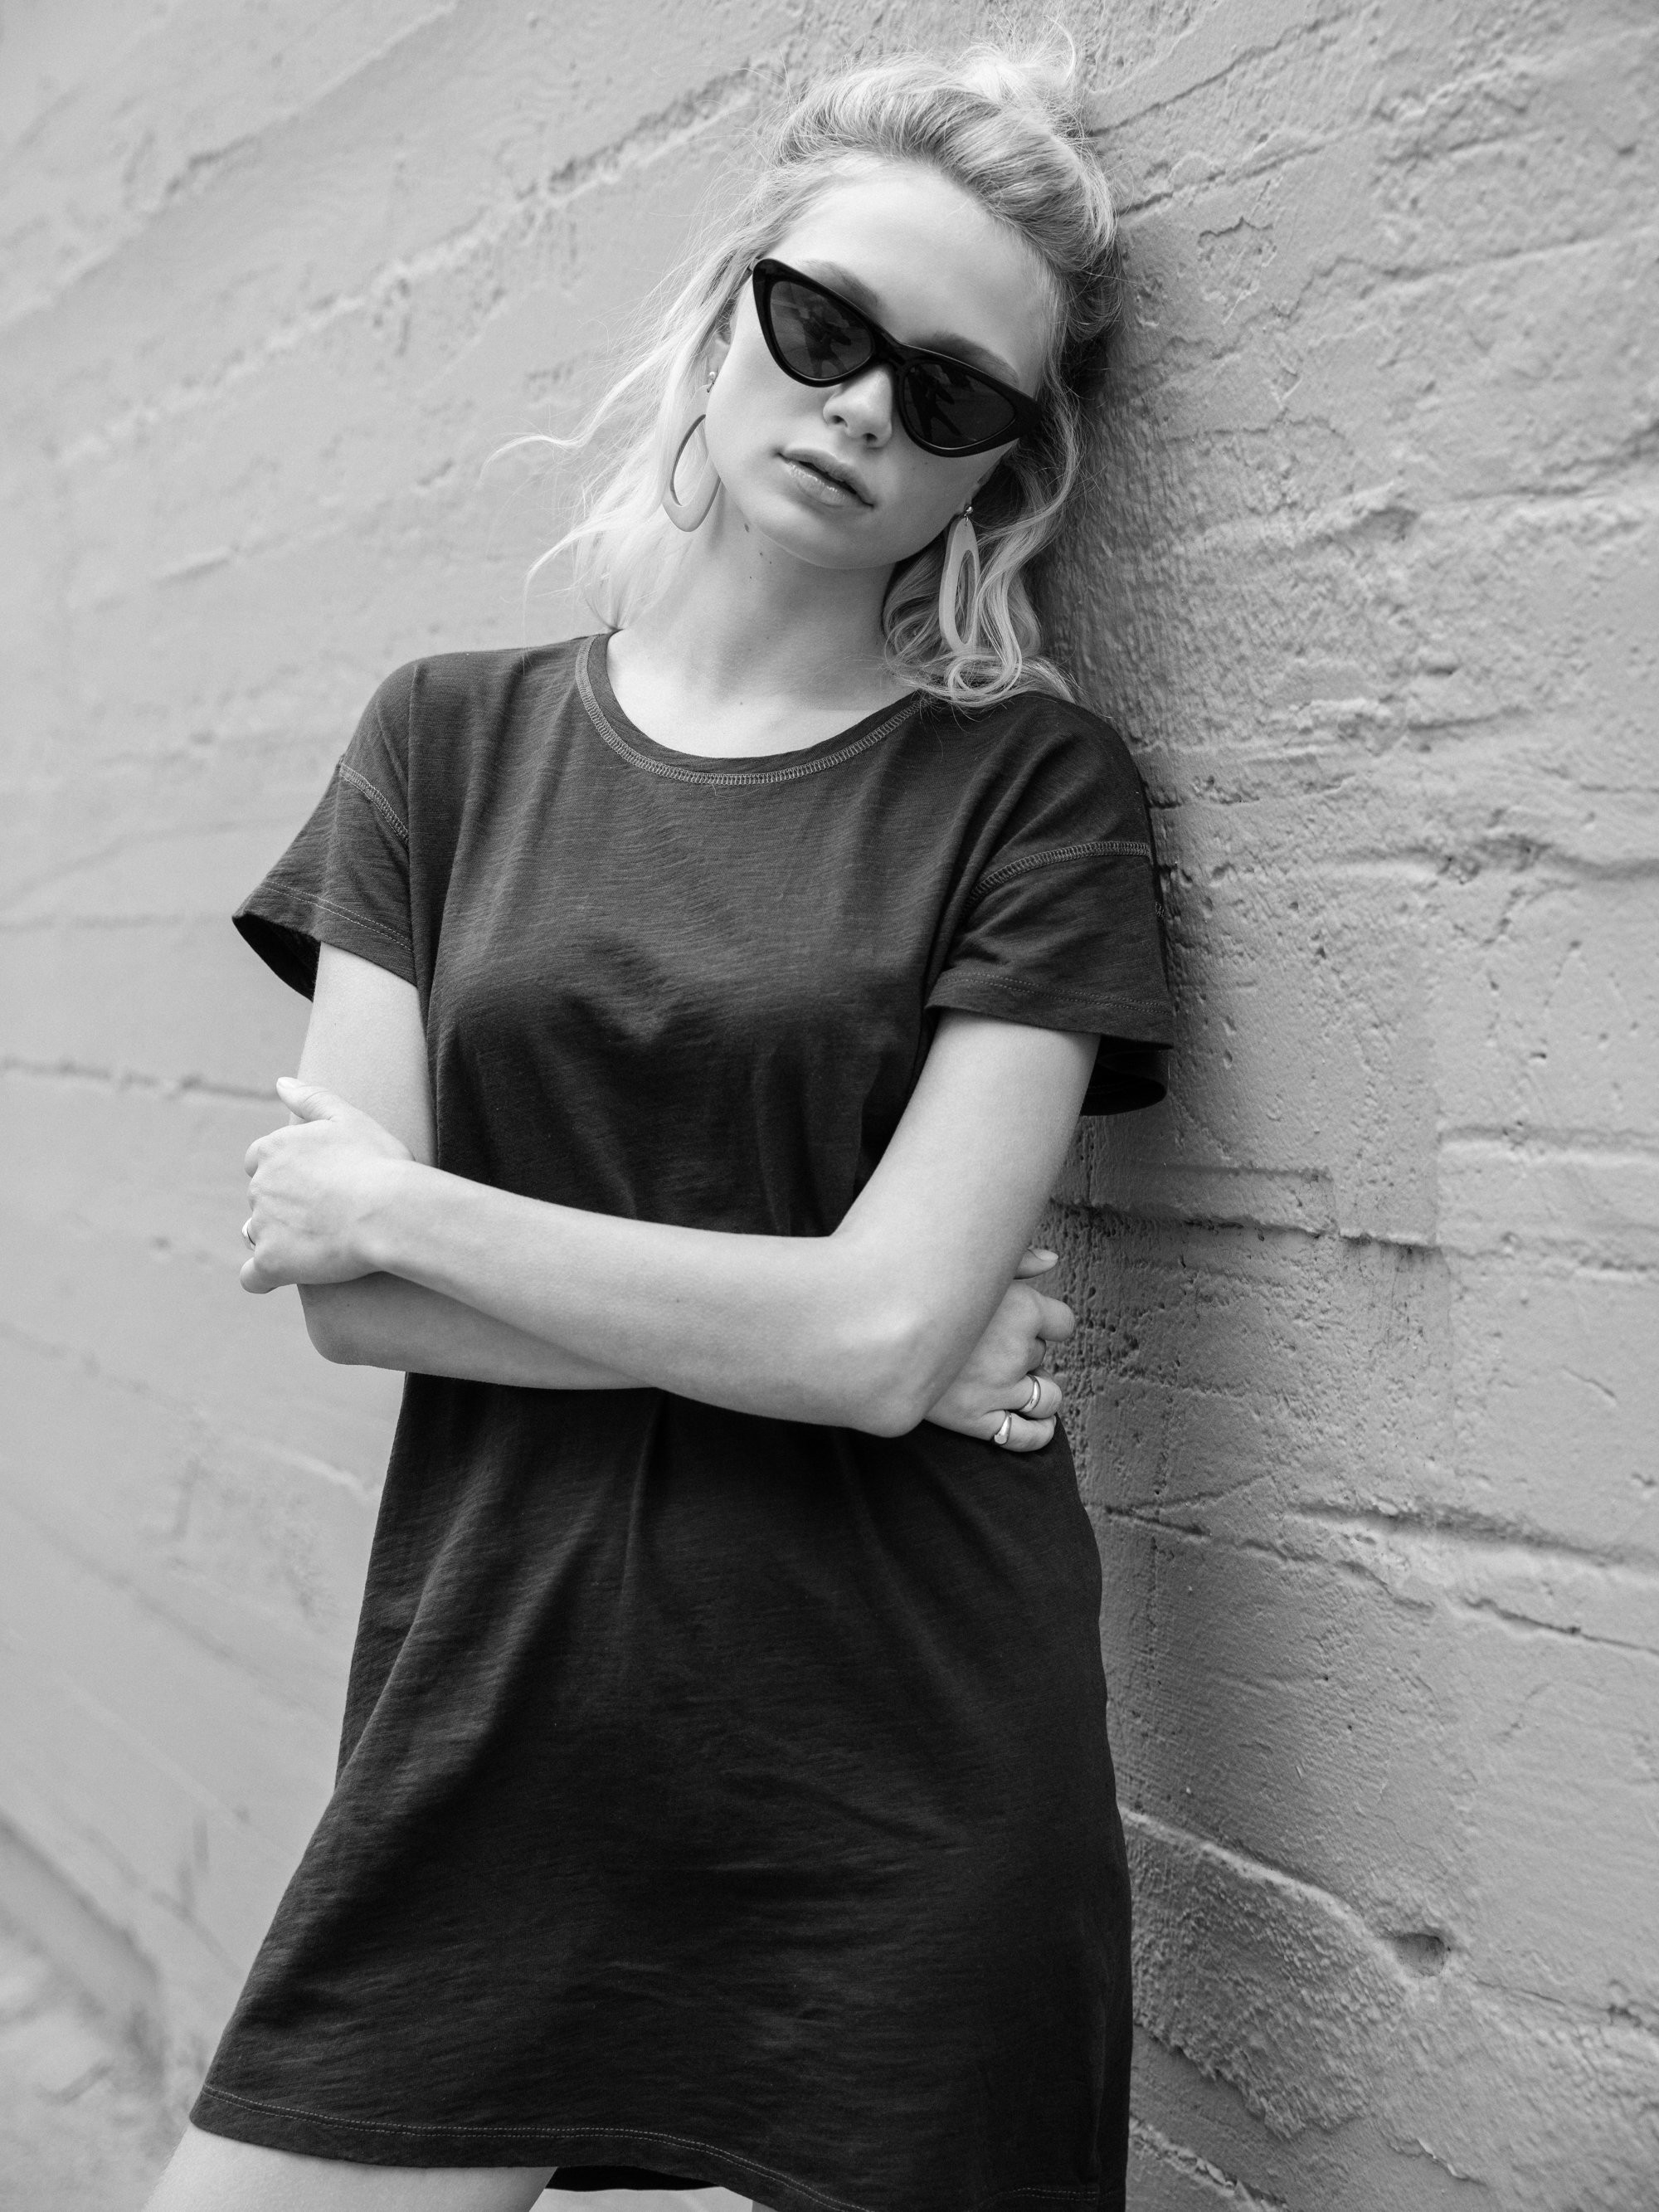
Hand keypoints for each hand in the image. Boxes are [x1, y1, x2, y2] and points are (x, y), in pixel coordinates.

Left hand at [240, 1077, 412, 1293]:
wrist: (390, 1212)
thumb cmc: (379, 1164)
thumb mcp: (350, 1119)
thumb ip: (312, 1098)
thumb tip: (281, 1083)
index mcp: (273, 1148)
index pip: (259, 1161)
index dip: (287, 1175)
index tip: (316, 1186)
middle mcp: (259, 1185)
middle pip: (260, 1200)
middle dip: (284, 1208)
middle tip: (327, 1216)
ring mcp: (261, 1225)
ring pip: (256, 1236)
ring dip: (278, 1240)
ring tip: (318, 1246)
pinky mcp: (270, 1262)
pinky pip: (252, 1278)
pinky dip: (264, 1279)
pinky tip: (286, 1277)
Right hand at [924, 1246, 1074, 1453]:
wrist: (870, 1330)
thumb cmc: (919, 1289)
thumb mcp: (968, 1265)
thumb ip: (1017, 1260)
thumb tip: (1054, 1259)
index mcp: (1021, 1306)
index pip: (1064, 1323)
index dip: (1048, 1323)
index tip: (1028, 1322)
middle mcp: (1015, 1349)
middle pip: (1042, 1355)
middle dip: (1024, 1352)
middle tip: (991, 1345)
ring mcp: (997, 1388)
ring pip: (1047, 1396)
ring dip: (1036, 1390)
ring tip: (1011, 1381)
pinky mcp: (975, 1419)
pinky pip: (1025, 1435)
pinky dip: (1039, 1432)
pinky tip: (1038, 1423)